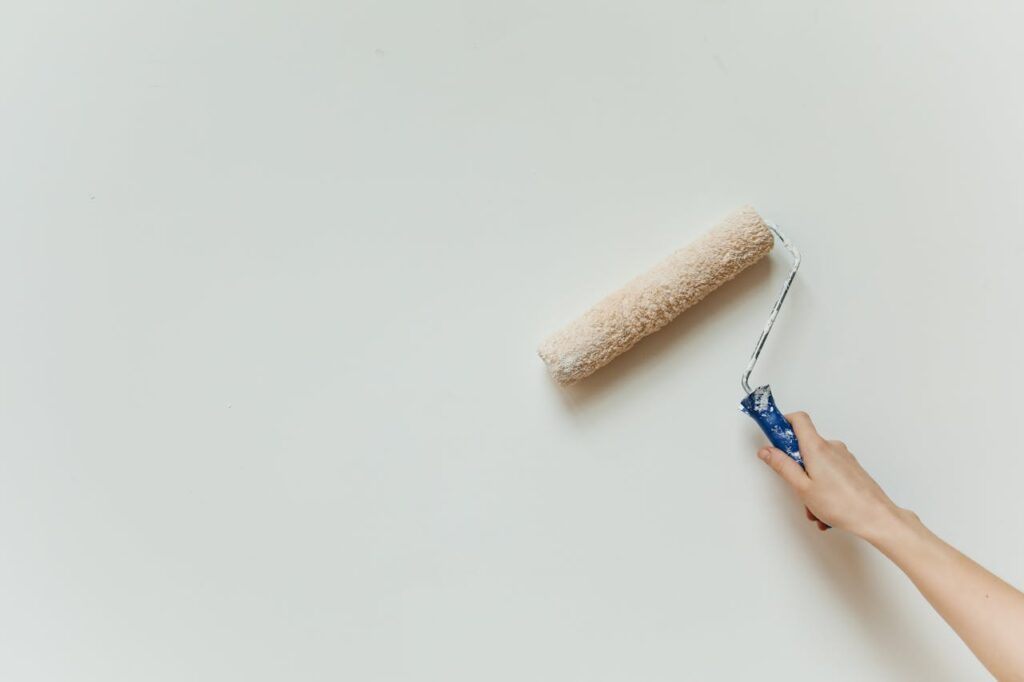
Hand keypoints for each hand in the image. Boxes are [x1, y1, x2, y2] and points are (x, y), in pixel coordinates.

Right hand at [756, 412, 899, 539]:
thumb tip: (767, 451)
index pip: (798, 419)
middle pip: (804, 445)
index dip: (782, 423)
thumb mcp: (802, 487)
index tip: (772, 434)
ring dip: (810, 483)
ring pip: (817, 463)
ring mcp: (843, 458)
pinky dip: (823, 487)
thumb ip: (782, 466)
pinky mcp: (851, 468)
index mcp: (817, 447)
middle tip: (795, 485)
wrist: (877, 517)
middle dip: (795, 466)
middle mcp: (832, 447)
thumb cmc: (844, 505)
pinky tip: (825, 508)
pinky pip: (829, 472)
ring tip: (813, 506)